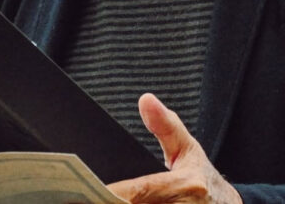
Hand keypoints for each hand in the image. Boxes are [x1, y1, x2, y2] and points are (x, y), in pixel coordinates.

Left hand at [107, 94, 241, 203]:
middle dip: (114, 201)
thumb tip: (146, 100)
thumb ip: (164, 124)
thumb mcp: (186, 146)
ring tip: (102, 199)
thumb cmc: (201, 176)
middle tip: (91, 195)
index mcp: (187, 184)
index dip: (116, 193)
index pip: (141, 190)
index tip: (95, 190)